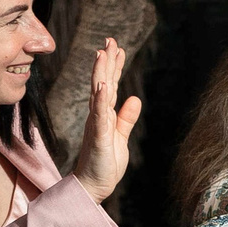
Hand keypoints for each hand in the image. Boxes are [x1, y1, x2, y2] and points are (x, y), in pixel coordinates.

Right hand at [73, 38, 143, 201]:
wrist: (93, 185)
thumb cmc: (105, 162)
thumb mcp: (120, 136)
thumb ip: (126, 118)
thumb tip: (134, 99)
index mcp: (104, 115)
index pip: (109, 86)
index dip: (113, 67)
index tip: (116, 48)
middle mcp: (98, 116)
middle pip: (102, 83)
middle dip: (107, 62)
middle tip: (111, 40)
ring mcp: (97, 125)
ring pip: (99, 94)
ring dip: (102, 73)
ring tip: (104, 53)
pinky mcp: (99, 137)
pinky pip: (100, 115)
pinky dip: (102, 99)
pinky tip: (104, 85)